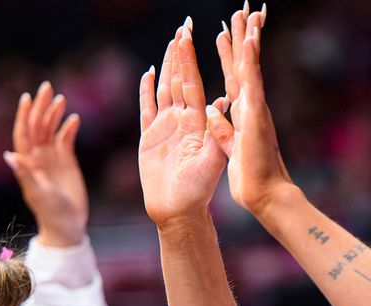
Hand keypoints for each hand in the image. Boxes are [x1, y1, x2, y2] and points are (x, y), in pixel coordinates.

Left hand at [4, 81, 85, 247]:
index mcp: (28, 161)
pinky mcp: (67, 161)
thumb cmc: (50, 211)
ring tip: (60, 99)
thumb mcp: (38, 193)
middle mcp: (38, 156)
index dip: (24, 115)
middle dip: (40, 106)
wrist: (67, 223)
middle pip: (38, 126)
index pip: (23, 133)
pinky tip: (74, 119)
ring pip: (51, 129)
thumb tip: (9, 155)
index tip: (27, 97)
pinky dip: (69, 127)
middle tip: (46, 87)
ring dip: (54, 113)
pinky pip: (66, 139)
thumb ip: (25, 174)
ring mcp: (52, 157)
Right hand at [138, 19, 227, 225]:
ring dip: (167, 66)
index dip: (190, 59)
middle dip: (181, 54)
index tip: (189, 35)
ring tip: (170, 43)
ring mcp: (166, 126)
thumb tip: (224, 101)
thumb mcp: (213, 159)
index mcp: (198, 122)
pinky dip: (146, 90)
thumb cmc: (199, 191)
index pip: (193, 83)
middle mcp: (183, 120)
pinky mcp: (150, 137)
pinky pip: (147, 108)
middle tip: (182, 27)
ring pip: (165, 89)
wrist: (178, 212)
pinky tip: (148, 73)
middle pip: (180, 80)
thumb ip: (218, 131)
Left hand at [207, 4, 298, 214]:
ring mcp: (255, 108)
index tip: (222, 34)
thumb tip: (213, 110)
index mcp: (242, 114)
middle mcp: (250, 106)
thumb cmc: (249, 179)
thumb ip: (222, 129)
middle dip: (242, 37)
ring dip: (249, 39)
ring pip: (249, 67)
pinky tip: (250, 41)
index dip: (226, 55)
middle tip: (243, 11)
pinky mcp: (256, 115)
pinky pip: (252, 83)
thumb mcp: (227, 149)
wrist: (264, 194)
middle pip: (242, 65)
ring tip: (249, 14)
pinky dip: (251, 61)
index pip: (232, 77)